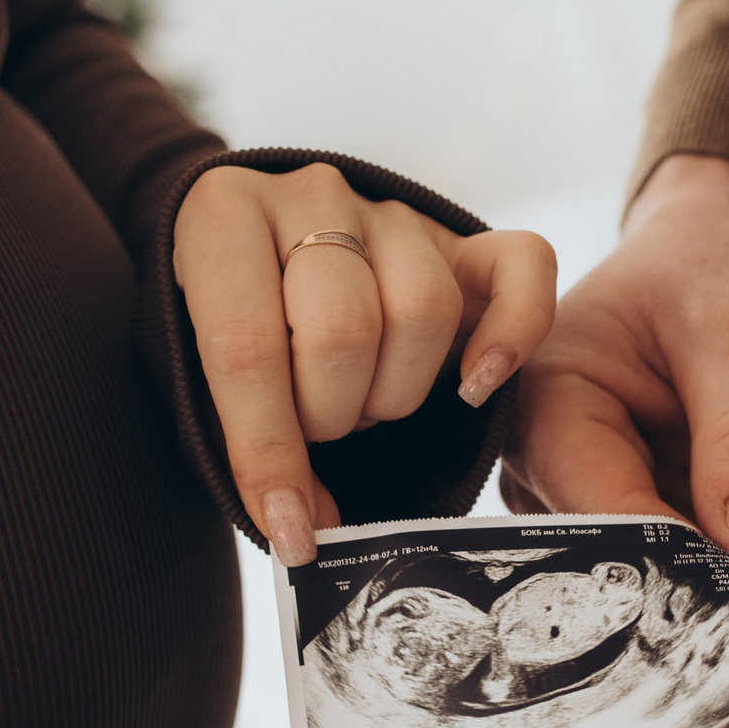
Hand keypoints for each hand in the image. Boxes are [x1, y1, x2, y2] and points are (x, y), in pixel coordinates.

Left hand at [175, 163, 555, 564]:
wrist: (265, 264)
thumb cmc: (227, 332)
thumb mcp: (204, 378)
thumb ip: (249, 443)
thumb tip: (307, 534)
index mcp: (221, 214)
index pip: (246, 345)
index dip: (269, 452)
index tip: (288, 530)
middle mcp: (310, 193)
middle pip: (343, 329)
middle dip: (330, 415)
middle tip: (319, 429)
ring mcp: (393, 212)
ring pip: (423, 312)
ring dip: (393, 393)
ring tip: (361, 402)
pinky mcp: (462, 237)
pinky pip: (524, 268)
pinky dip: (512, 336)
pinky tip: (473, 386)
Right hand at [505, 152, 728, 673]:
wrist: (712, 248)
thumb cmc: (709, 262)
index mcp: (546, 414)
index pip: (615, 524)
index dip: (700, 583)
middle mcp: (554, 478)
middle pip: (647, 577)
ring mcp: (598, 509)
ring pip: (684, 597)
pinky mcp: (650, 525)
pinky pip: (710, 580)